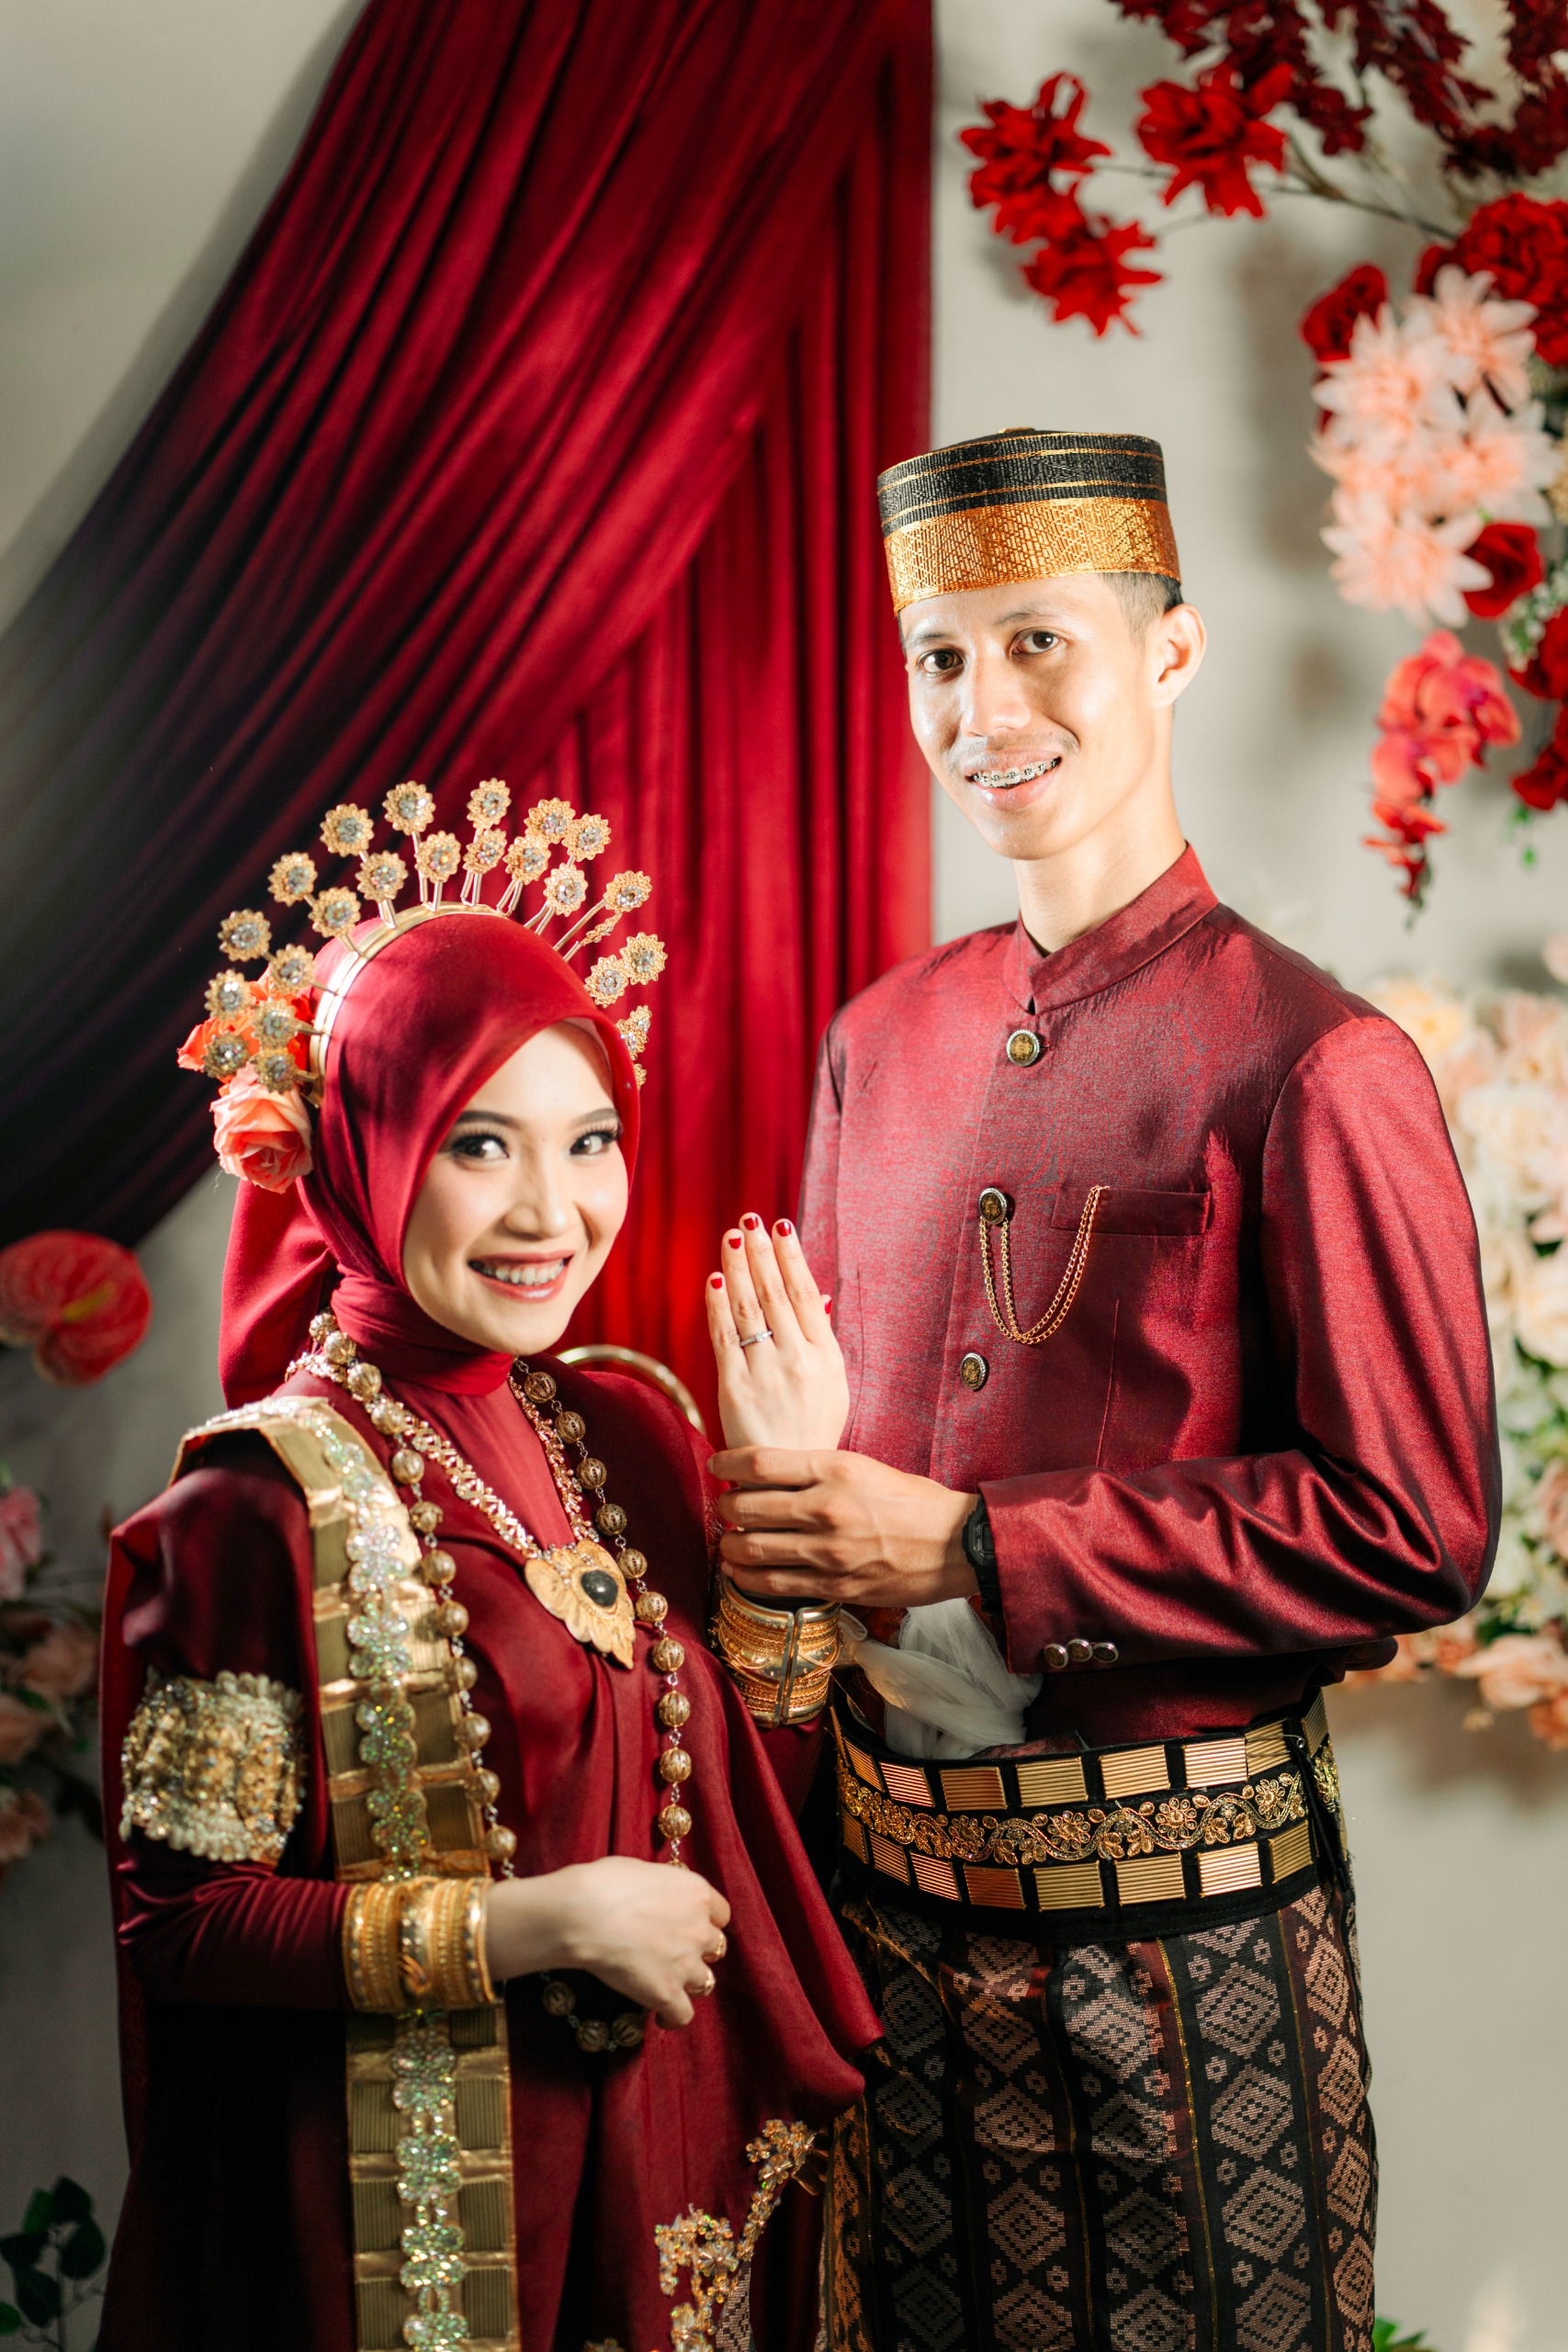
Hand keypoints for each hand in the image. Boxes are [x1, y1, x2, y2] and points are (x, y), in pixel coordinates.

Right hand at [483, 1856, 730, 2027]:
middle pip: (715, 1947)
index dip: (705, 1920)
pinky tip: (660, 2016)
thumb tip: (655, 1897)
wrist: (585, 1914)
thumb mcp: (643, 1871)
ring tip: (666, 1982)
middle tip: (673, 1952)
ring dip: (687, 1982)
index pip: (721, 1913)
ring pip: (704, 1982)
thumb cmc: (604, 1884)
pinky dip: (673, 2017)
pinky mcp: (666, 1993)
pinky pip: (683, 2015)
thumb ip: (662, 1889)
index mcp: (697, 1893)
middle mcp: (699, 1929)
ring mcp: (686, 1964)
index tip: (688, 1924)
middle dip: (697, 1950)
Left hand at [706, 1216, 848, 1451]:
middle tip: (750, 1219)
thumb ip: (821, 1339)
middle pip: (776, 1295)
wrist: (788, 1483)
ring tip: (731, 1236)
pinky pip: (724, 1339)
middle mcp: (798, 1361)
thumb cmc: (811, 1430)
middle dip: (761, 1253)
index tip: (781, 1226)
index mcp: (826, 1357)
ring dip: (738, 1268)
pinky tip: (713, 1280)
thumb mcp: (833, 1385)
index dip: (792, 1257)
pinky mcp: (734, 1389)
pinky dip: (717, 1307)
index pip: (807, 1295)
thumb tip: (819, 1297)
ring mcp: (766, 1374)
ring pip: (749, 1309)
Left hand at [708, 1445, 977, 1611]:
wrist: (957, 1545)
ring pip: (752, 1550)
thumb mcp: (864, 1468)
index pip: (760, 1462)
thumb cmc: (913, 1502)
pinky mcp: (834, 1587)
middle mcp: (826, 1509)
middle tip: (724, 1507)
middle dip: (725, 1508)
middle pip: (747, 1507)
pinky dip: (748, 1579)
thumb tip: (767, 1477)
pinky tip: (741, 1573)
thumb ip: (817, 1472)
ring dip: (729, 1547)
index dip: (726, 1463)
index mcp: (835, 1470)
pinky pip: (774, 1586)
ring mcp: (828, 1552)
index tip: (717, 1466)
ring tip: (728, 1543)